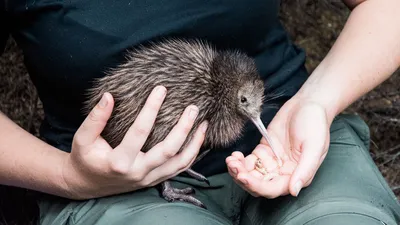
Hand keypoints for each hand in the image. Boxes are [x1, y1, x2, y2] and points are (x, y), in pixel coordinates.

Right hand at [61, 86, 207, 198]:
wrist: (87, 184)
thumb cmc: (85, 158)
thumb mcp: (83, 138)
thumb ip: (96, 118)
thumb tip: (109, 96)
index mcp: (119, 161)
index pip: (139, 132)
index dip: (151, 108)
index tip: (161, 89)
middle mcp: (138, 172)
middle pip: (169, 149)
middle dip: (183, 127)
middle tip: (193, 107)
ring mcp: (148, 178)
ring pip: (180, 163)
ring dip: (194, 143)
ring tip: (203, 123)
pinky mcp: (155, 180)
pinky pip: (180, 169)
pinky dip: (192, 154)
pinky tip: (198, 139)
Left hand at [226, 96, 329, 197]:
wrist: (308, 104)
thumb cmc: (315, 125)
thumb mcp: (314, 147)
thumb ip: (305, 170)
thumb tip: (294, 191)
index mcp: (296, 175)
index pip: (273, 188)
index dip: (257, 186)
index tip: (243, 177)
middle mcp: (283, 172)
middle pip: (259, 184)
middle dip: (244, 179)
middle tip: (233, 167)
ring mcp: (272, 162)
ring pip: (251, 174)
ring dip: (239, 171)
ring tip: (231, 160)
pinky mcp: (263, 151)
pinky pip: (249, 162)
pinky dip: (240, 161)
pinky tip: (235, 155)